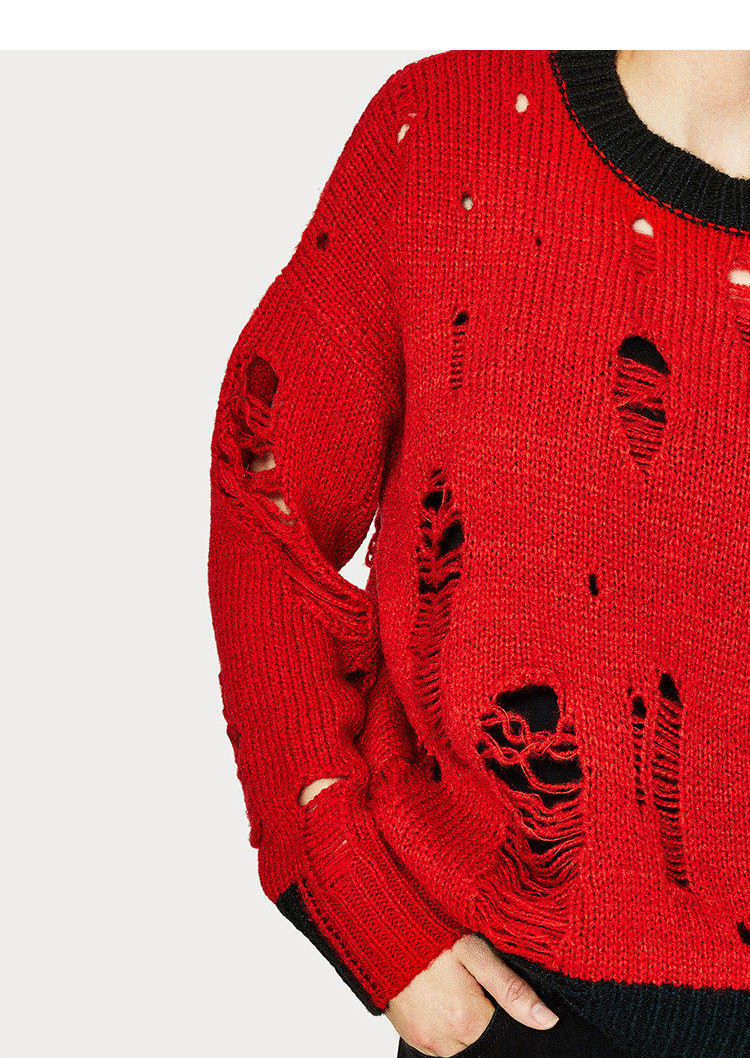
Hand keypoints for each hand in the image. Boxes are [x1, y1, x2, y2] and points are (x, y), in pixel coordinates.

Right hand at [384, 933, 559, 1056]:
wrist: (379, 926)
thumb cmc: (426, 929)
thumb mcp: (474, 951)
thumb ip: (511, 988)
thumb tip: (547, 1020)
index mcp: (466, 1020)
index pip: (506, 1033)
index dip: (509, 1012)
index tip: (498, 989)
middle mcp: (444, 1040)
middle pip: (483, 1043)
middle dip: (486, 1021)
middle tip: (478, 986)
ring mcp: (424, 1040)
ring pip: (461, 1048)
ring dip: (466, 1027)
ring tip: (461, 990)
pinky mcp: (408, 1036)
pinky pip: (438, 1046)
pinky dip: (446, 1029)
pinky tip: (445, 999)